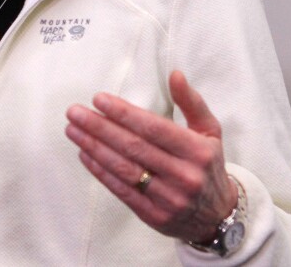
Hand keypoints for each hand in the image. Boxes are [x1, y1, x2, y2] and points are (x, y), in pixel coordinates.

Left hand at [64, 70, 237, 242]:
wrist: (217, 216)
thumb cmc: (208, 164)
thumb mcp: (210, 131)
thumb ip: (192, 102)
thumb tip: (175, 74)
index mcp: (197, 151)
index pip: (154, 128)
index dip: (124, 113)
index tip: (99, 99)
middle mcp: (184, 175)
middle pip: (134, 147)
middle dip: (100, 127)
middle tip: (75, 112)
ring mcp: (168, 198)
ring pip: (124, 168)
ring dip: (93, 147)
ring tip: (73, 130)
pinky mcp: (153, 215)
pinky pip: (121, 190)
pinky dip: (100, 171)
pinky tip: (84, 154)